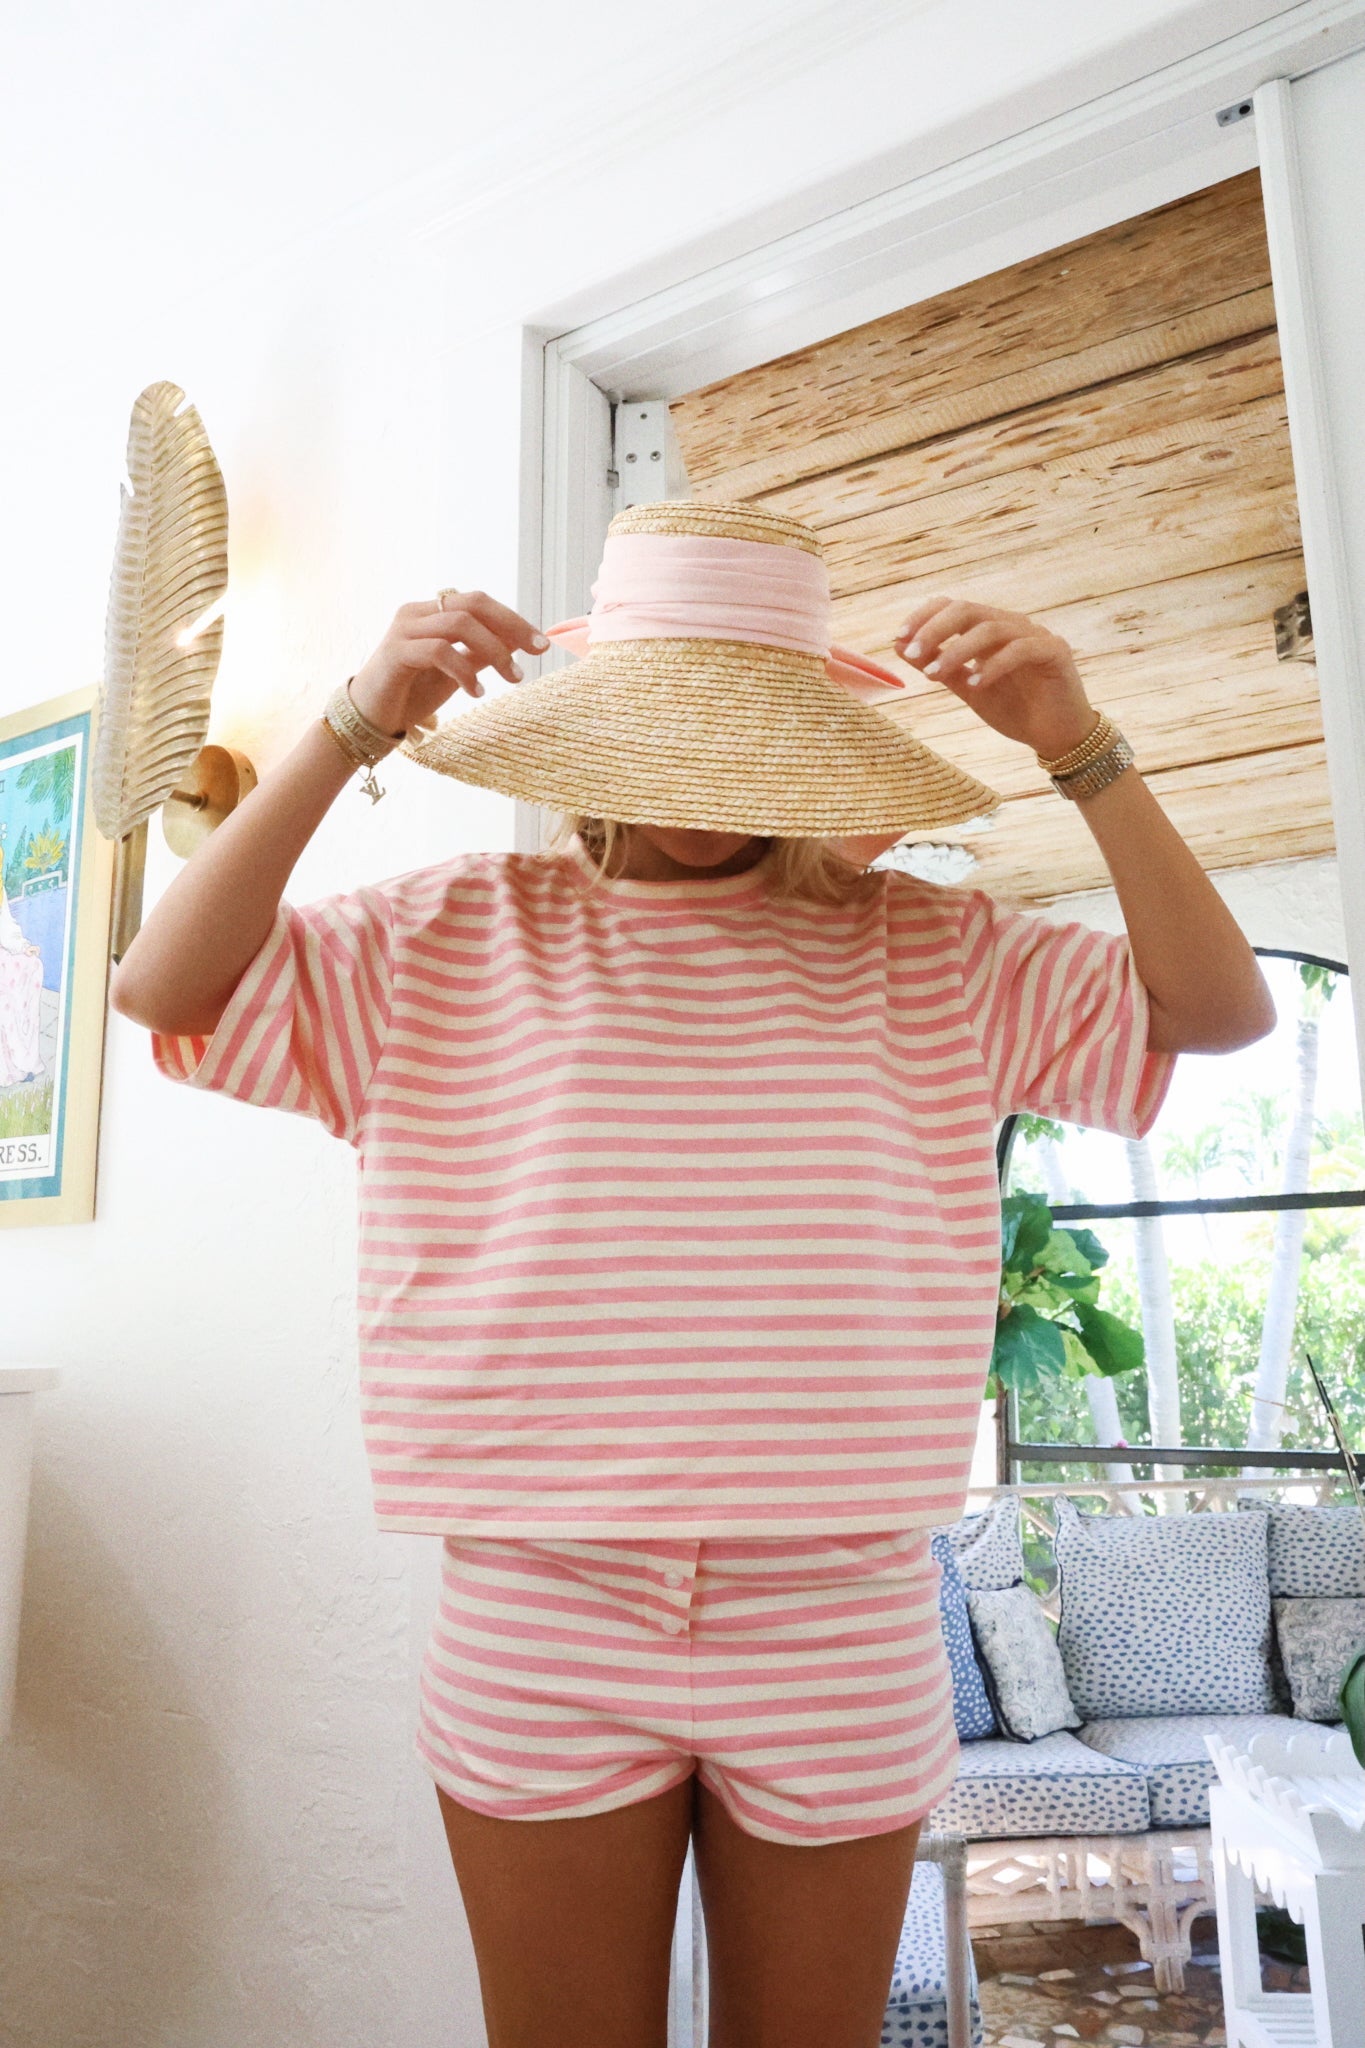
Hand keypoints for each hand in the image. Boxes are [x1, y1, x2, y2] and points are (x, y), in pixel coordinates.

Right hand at [349, 591, 548, 738]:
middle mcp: (417, 613)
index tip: (542, 644)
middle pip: (473, 603)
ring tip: (512, 679)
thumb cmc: (411, 693)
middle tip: (536, 653)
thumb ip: (480, 654)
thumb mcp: (456, 671)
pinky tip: (477, 691)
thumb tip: (516, 642)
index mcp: (431, 612)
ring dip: (494, 651)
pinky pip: (439, 650)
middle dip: (511, 626)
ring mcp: (404, 629)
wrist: (370, 718)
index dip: (513, 619)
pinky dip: (464, 670)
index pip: (479, 602)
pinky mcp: (395, 652)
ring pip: (459, 623)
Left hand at [893, 596, 1097, 761]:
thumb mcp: (967, 688)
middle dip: (934, 629)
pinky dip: (994, 665)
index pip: (952, 606)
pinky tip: (976, 684)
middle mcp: (1010, 625)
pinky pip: (1021, 649)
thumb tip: (900, 646)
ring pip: (991, 628)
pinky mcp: (1055, 651)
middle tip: (911, 654)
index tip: (899, 638)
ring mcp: (1034, 635)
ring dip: (957, 650)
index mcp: (988, 630)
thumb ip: (939, 666)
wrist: (1056, 735)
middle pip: (967, 610)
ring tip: (935, 674)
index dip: (924, 617)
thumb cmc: (1015, 709)